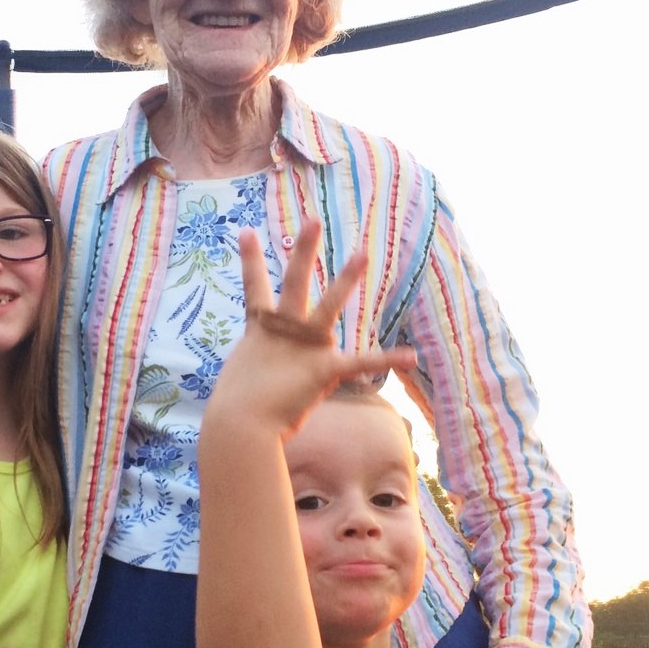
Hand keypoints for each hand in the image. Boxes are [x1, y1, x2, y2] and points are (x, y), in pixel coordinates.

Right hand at [212, 222, 414, 433]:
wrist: (239, 427)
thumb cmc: (236, 414)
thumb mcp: (246, 385)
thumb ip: (258, 376)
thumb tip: (254, 394)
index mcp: (261, 332)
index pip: (253, 287)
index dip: (250, 259)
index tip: (248, 231)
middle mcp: (283, 331)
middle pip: (293, 282)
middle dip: (302, 250)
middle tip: (313, 220)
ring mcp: (305, 347)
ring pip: (328, 306)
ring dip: (345, 279)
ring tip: (363, 253)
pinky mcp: (324, 368)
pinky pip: (362, 362)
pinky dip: (388, 360)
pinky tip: (412, 356)